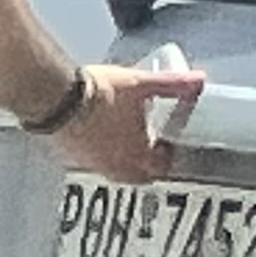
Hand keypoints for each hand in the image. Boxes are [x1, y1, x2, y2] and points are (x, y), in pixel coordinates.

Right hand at [46, 62, 203, 184]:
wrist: (56, 97)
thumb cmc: (99, 93)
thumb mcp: (140, 83)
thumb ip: (172, 85)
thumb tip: (198, 81)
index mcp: (138, 153)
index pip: (162, 166)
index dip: (168, 154)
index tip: (168, 141)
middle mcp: (117, 165)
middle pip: (139, 175)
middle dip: (146, 164)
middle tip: (149, 145)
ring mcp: (93, 163)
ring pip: (115, 171)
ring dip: (123, 160)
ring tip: (123, 140)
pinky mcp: (73, 157)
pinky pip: (93, 163)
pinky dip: (100, 154)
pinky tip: (97, 136)